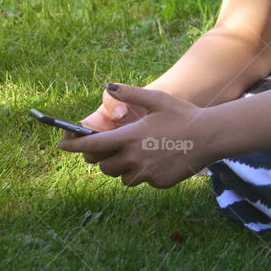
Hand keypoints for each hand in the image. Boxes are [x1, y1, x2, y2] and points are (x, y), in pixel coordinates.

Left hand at [57, 83, 210, 187]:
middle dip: (103, 158)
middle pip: (104, 165)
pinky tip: (157, 159)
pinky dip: (143, 173)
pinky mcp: (158, 183)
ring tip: (137, 154)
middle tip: (111, 148)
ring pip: (122, 177)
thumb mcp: (157, 99)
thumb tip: (108, 87)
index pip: (93, 146)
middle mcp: (135, 158)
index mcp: (131, 137)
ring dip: (123, 168)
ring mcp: (146, 173)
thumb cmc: (183, 114)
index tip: (60, 145)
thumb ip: (130, 93)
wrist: (210, 136)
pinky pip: (141, 181)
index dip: (74, 146)